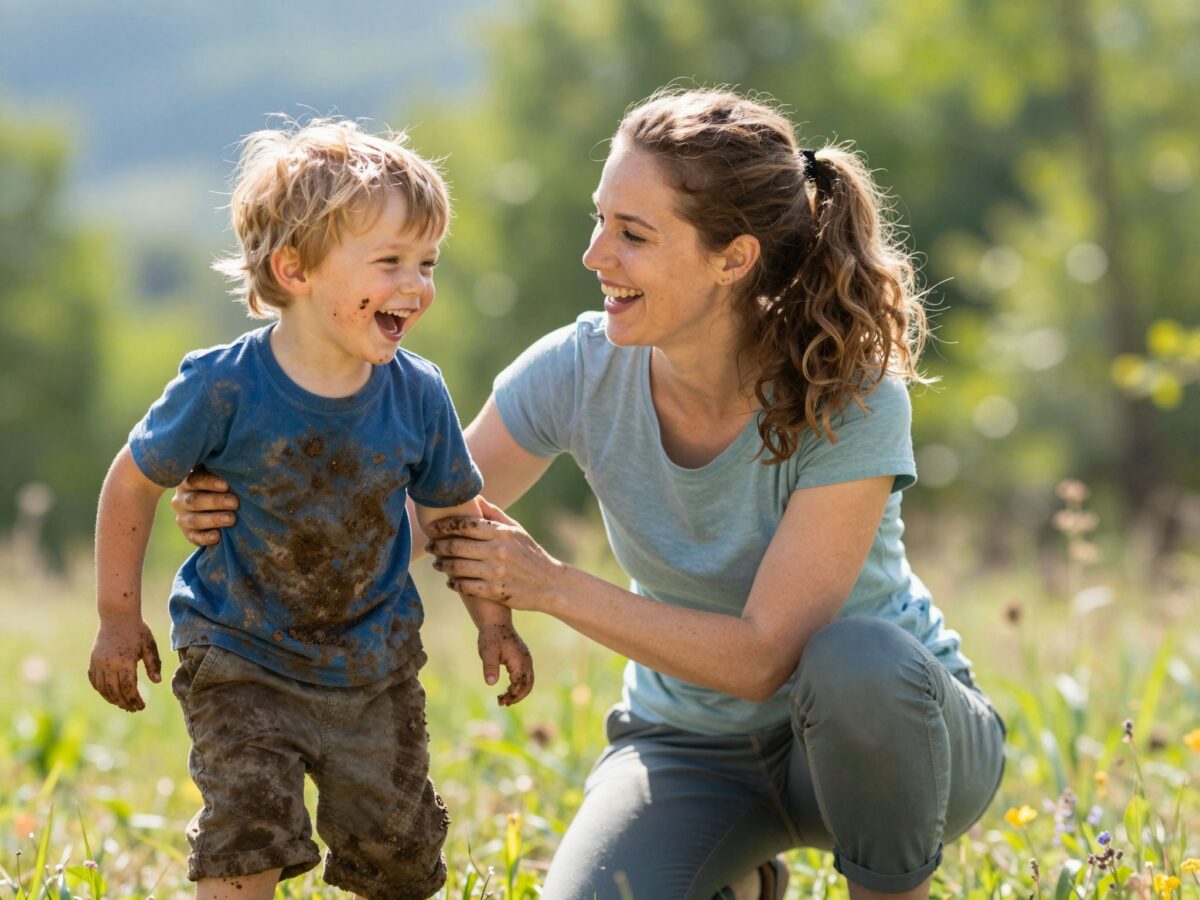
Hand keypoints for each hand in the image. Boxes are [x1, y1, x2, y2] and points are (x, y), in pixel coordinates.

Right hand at [88, 617, 161, 711]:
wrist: (117, 616)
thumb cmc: (137, 630)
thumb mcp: (149, 645)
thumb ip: (153, 664)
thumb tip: (157, 682)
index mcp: (125, 662)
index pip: (128, 688)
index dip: (134, 700)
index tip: (142, 706)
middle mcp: (109, 665)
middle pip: (114, 692)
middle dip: (124, 703)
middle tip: (133, 709)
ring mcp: (98, 663)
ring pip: (102, 689)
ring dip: (112, 699)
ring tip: (123, 704)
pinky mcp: (93, 661)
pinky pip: (94, 681)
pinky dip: (101, 690)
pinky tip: (109, 694)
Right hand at [171, 467, 238, 546]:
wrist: (219, 508)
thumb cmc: (224, 486)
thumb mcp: (221, 476)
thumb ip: (225, 470)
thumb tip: (241, 463)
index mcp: (188, 481)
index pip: (195, 480)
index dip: (210, 482)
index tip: (226, 485)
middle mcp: (181, 499)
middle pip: (195, 500)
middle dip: (216, 501)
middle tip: (235, 502)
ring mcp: (183, 517)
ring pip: (194, 519)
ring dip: (214, 519)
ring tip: (232, 519)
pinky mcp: (188, 533)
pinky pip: (194, 537)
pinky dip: (205, 537)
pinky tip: (218, 536)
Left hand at [427, 498, 563, 612]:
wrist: (550, 584)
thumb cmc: (530, 554)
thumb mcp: (516, 530)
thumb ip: (494, 514)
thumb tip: (476, 497)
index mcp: (501, 533)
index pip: (464, 525)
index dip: (444, 526)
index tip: (433, 528)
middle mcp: (497, 551)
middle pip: (456, 545)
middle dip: (437, 546)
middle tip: (430, 546)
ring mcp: (495, 572)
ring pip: (456, 567)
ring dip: (442, 565)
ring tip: (437, 563)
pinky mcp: (494, 591)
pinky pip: (465, 586)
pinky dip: (454, 583)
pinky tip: (451, 581)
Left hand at [476, 622, 534, 706]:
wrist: (496, 623)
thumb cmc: (490, 637)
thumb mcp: (487, 652)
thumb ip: (490, 667)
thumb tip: (490, 683)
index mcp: (519, 660)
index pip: (520, 683)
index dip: (512, 695)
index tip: (501, 701)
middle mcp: (526, 661)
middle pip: (528, 685)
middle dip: (517, 697)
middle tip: (503, 703)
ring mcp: (526, 660)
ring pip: (528, 682)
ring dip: (519, 693)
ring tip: (504, 700)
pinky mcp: (523, 660)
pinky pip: (525, 677)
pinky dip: (519, 686)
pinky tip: (507, 690)